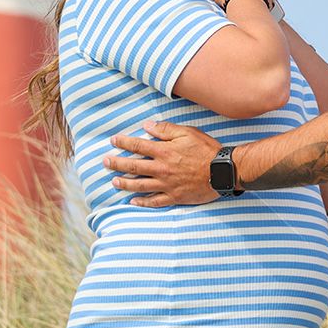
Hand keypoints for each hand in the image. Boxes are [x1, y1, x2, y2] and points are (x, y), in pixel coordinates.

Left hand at [104, 120, 221, 206]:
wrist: (223, 171)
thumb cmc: (206, 149)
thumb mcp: (187, 132)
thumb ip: (165, 130)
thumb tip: (147, 126)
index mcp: (164, 151)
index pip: (138, 146)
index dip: (123, 143)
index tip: (113, 141)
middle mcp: (162, 169)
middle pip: (134, 167)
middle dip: (117, 164)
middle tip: (105, 162)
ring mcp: (167, 185)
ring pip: (140, 185)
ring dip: (125, 183)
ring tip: (114, 181)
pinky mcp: (174, 197)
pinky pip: (154, 201)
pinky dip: (142, 202)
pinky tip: (133, 201)